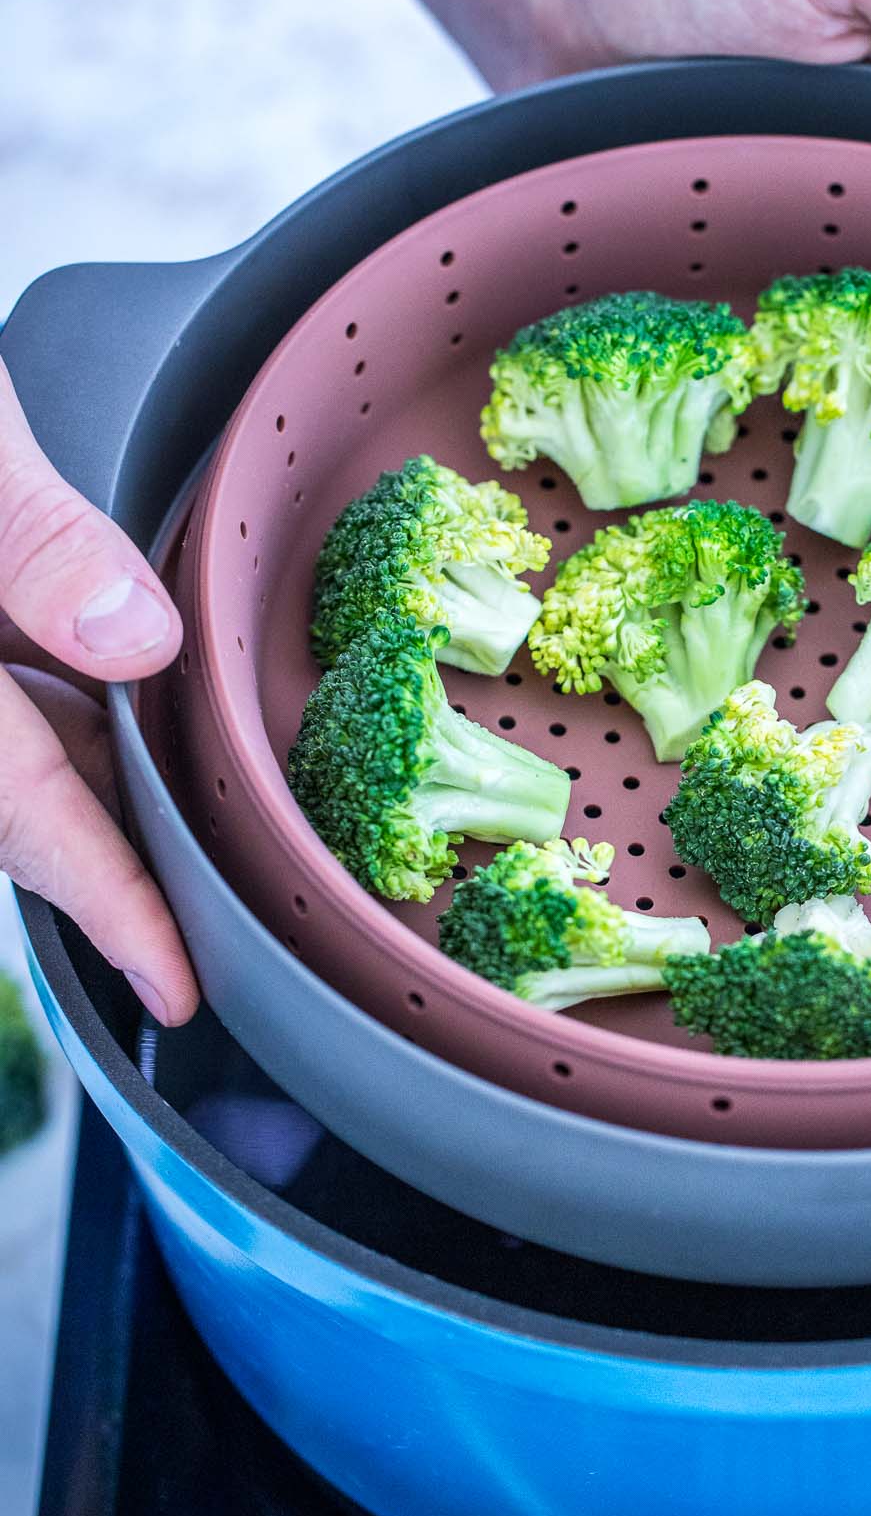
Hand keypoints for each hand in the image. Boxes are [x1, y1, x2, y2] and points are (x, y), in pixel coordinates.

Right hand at [0, 360, 198, 1026]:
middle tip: (205, 908)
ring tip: (182, 807)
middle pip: (7, 795)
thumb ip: (29, 535)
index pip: (17, 805)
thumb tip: (133, 644)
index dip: (104, 900)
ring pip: (1, 747)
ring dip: (77, 772)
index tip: (175, 981)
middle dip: (100, 852)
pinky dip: (49, 705)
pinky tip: (109, 682)